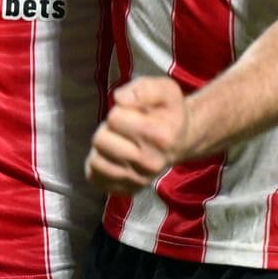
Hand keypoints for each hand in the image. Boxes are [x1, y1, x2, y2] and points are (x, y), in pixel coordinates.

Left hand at [86, 76, 189, 194]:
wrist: (182, 140)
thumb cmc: (169, 112)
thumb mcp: (165, 89)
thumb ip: (143, 89)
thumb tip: (119, 99)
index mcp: (160, 136)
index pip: (114, 118)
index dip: (118, 111)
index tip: (131, 114)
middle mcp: (150, 163)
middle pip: (100, 141)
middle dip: (108, 129)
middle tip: (123, 129)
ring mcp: (139, 179)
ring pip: (95, 162)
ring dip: (102, 148)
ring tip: (118, 142)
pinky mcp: (128, 189)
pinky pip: (96, 179)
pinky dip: (98, 166)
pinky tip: (112, 157)